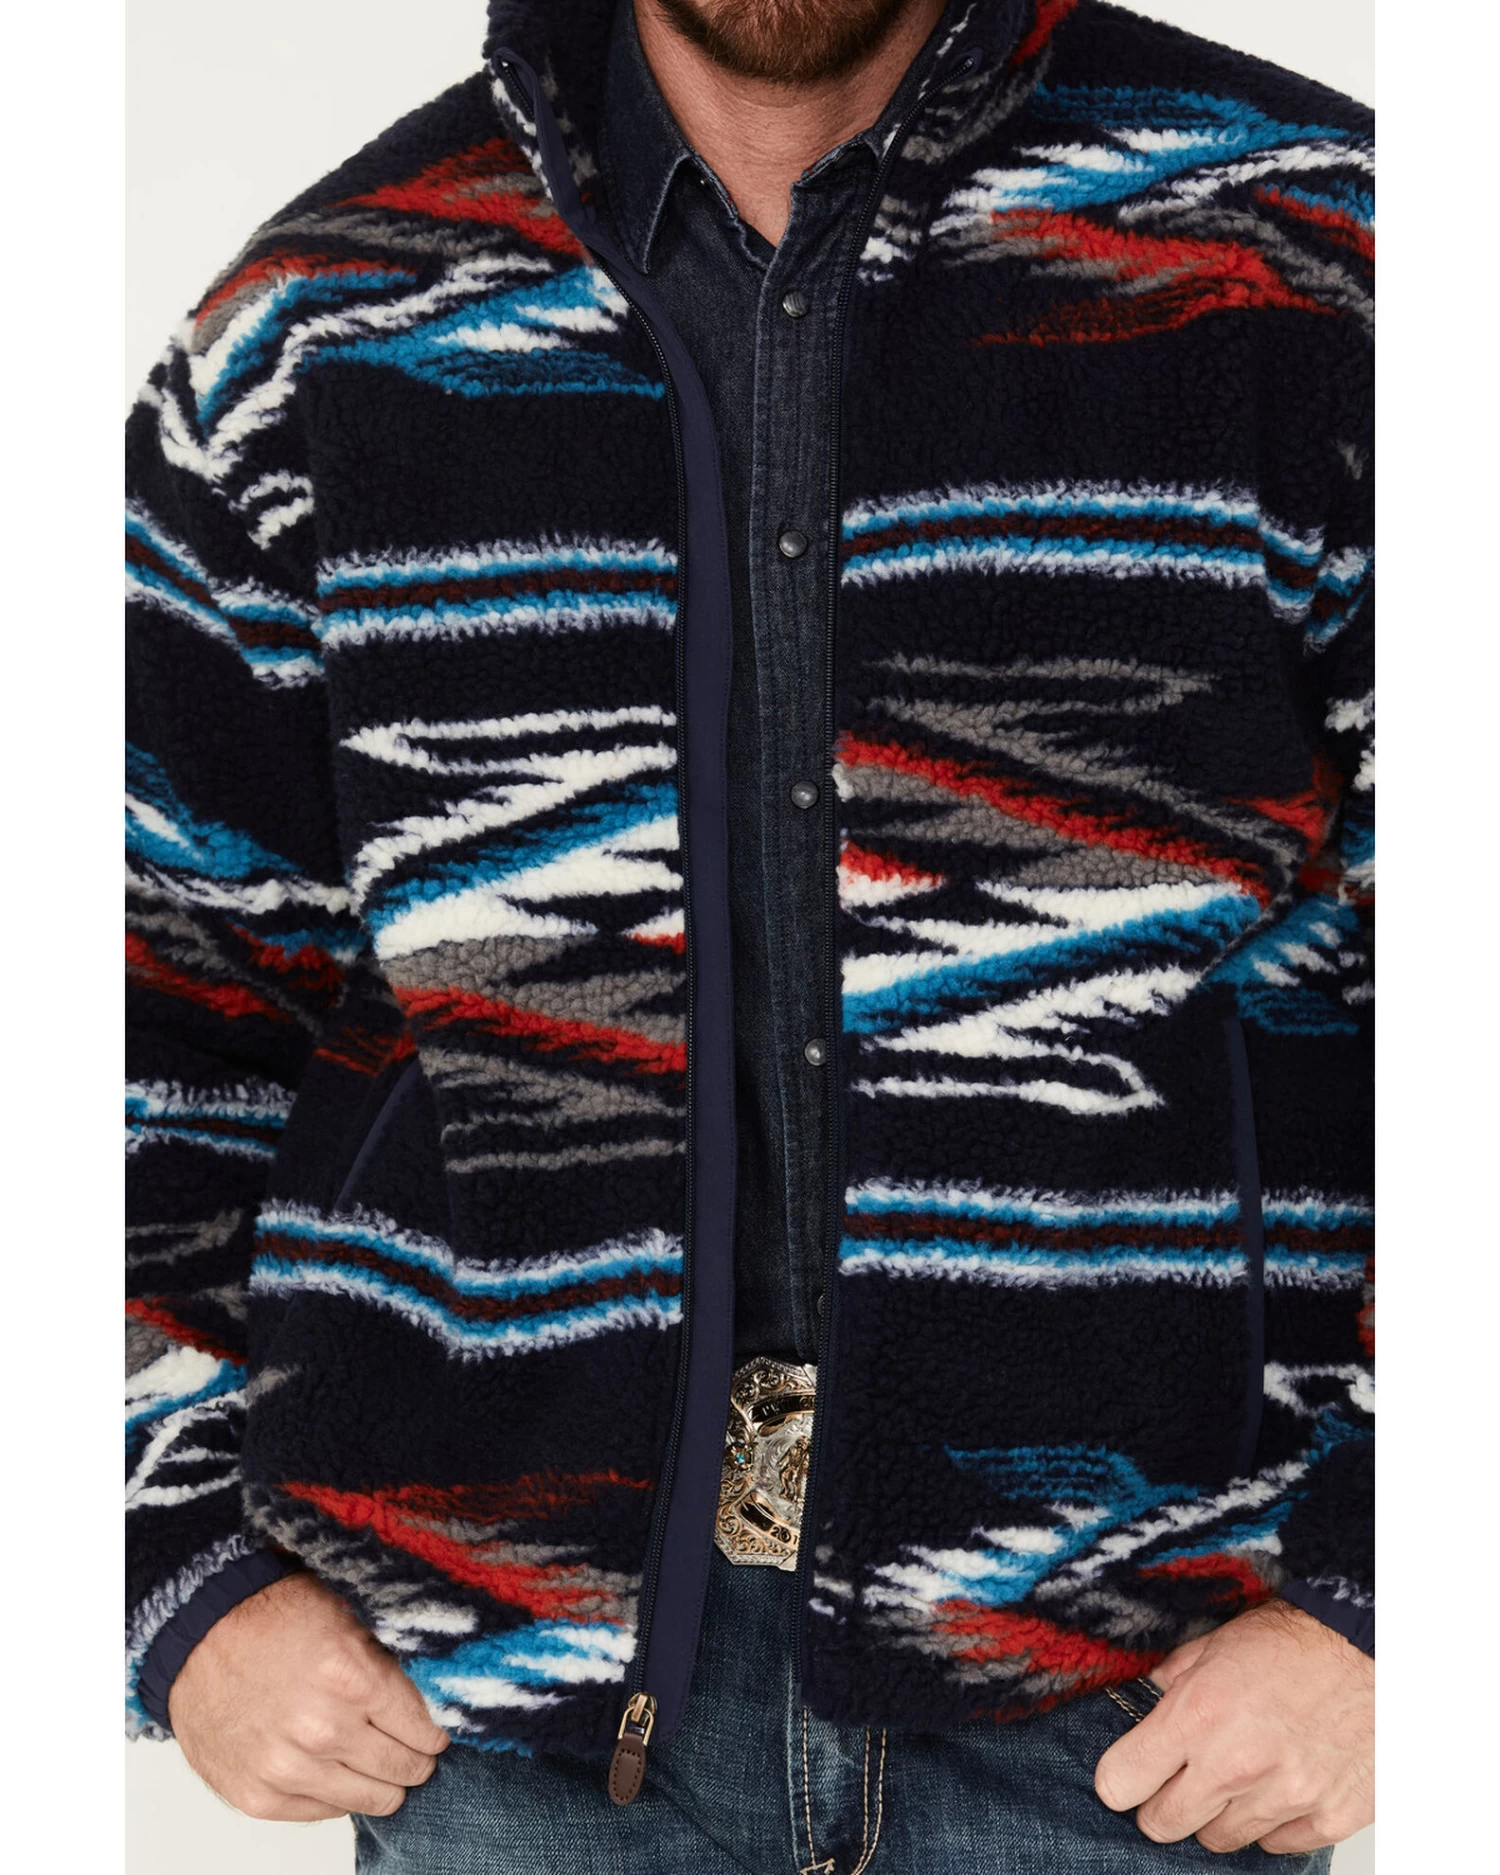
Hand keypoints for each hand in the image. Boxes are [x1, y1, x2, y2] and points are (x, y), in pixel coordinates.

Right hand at [168, 1569, 449, 1820]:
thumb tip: (425, 1702)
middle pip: (400, 1768)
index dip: (434, 1732)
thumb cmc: (271, 1618)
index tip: (435, 1735)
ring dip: (384, 1786)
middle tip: (418, 1757)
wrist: (199, 1634)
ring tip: (385, 1772)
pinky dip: (338, 1796)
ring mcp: (288, 1768)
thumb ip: (383, 1666)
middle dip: (416, 1762)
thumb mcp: (346, 1621)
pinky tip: (340, 1775)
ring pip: (370, 1799)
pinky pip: (324, 1812)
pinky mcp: (259, 1796)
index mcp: (351, 1677)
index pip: (420, 1726)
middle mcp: (322, 1729)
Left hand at [1094, 1597, 1372, 1853]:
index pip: (1121, 1782)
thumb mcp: (1215, 1642)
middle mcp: (1236, 1765)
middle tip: (1177, 1780)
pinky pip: (1276, 1846)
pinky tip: (1278, 1785)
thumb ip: (1173, 1679)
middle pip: (1164, 1824)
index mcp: (1197, 1715)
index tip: (1126, 1775)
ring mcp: (1284, 1798)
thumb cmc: (1295, 1640)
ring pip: (1220, 1840)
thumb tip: (1145, 1698)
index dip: (1118, 1779)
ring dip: (1220, 1813)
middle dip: (1162, 1804)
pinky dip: (1271, 1823)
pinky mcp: (1328, 1818)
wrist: (1371, 1648)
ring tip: (1238, 1774)